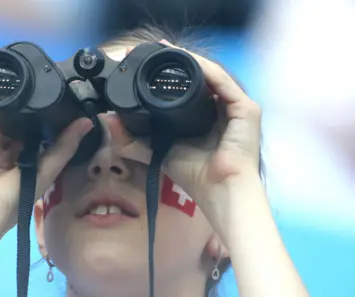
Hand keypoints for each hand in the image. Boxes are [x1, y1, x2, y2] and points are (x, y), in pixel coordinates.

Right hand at [0, 87, 93, 245]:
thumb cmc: (13, 198)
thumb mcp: (46, 171)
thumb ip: (65, 146)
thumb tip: (88, 121)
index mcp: (16, 157)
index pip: (26, 129)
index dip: (36, 114)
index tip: (52, 92)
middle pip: (6, 118)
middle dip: (16, 100)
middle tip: (28, 75)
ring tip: (5, 70)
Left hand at [110, 41, 262, 234]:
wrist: (219, 190)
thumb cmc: (195, 175)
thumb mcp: (157, 152)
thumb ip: (134, 139)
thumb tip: (107, 121)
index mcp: (206, 116)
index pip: (189, 88)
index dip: (170, 74)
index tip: (149, 61)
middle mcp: (222, 108)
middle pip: (201, 78)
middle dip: (179, 62)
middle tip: (156, 48)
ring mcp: (236, 107)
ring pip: (212, 75)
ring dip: (190, 60)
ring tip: (168, 49)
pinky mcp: (246, 108)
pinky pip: (224, 82)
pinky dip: (206, 70)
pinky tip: (189, 61)